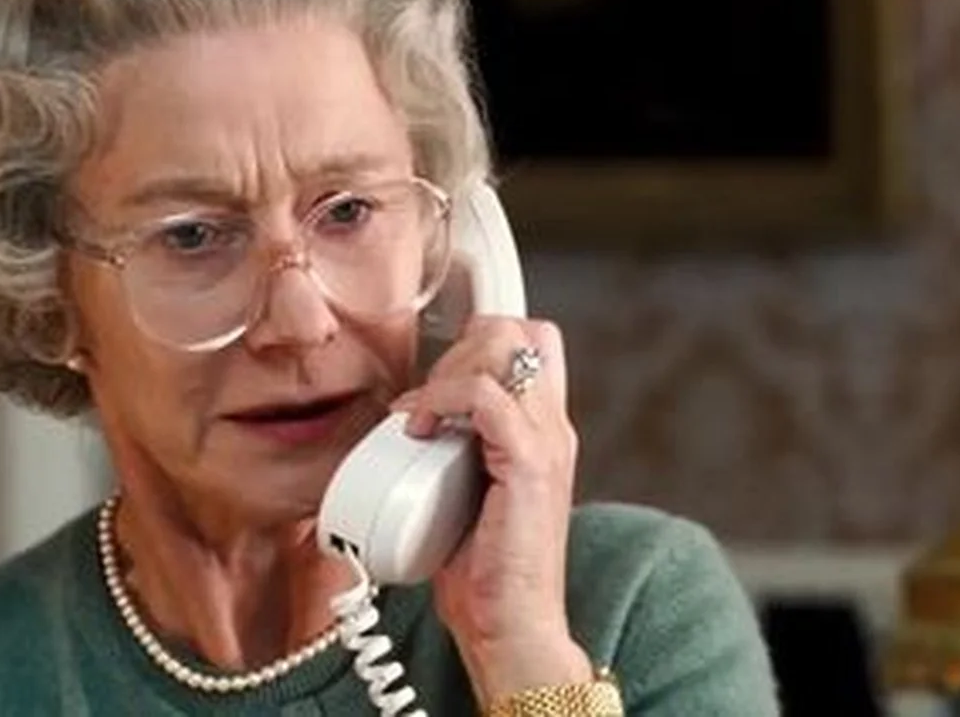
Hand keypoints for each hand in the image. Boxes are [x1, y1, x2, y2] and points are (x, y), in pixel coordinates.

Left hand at [389, 316, 593, 701]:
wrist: (510, 630)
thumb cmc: (482, 575)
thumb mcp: (463, 495)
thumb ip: (453, 453)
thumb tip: (405, 426)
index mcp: (543, 432)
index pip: (530, 344)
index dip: (478, 343)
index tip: (433, 384)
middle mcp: (553, 428)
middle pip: (520, 330)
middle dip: (460, 348)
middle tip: (426, 401)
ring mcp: (547, 443)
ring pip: (506, 347)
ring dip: (448, 370)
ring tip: (420, 415)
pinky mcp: (530, 463)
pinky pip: (486, 394)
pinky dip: (442, 396)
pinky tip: (418, 428)